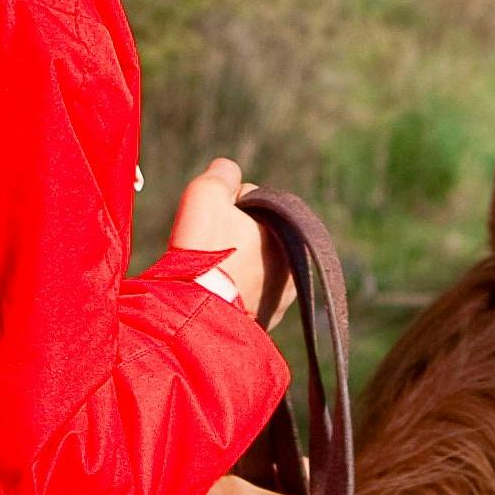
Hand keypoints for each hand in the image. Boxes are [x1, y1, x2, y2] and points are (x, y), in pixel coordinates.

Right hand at [174, 158, 294, 328]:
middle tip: (207, 250)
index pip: (252, 204)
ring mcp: (284, 298)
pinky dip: (233, 291)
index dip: (226, 206)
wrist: (198, 312)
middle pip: (251, 235)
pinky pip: (245, 296)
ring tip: (210, 274)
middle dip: (230, 236)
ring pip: (249, 267)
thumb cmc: (205, 249)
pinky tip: (215, 293)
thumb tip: (228, 171)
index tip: (212, 223)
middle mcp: (296, 266)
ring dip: (234, 265)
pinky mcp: (267, 322)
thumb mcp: (208, 192)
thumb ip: (223, 172)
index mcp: (291, 232)